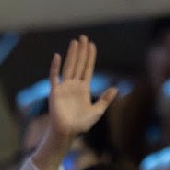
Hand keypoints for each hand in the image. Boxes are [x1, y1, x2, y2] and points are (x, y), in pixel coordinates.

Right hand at [33, 35, 117, 169]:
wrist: (67, 132)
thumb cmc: (81, 124)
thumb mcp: (97, 112)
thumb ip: (105, 100)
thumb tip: (115, 88)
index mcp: (83, 88)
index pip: (87, 69)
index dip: (90, 57)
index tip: (92, 45)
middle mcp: (73, 85)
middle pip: (78, 64)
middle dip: (81, 51)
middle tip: (84, 37)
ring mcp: (64, 87)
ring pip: (69, 67)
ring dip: (72, 54)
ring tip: (75, 42)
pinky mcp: (55, 92)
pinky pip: (54, 77)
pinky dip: (55, 67)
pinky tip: (58, 56)